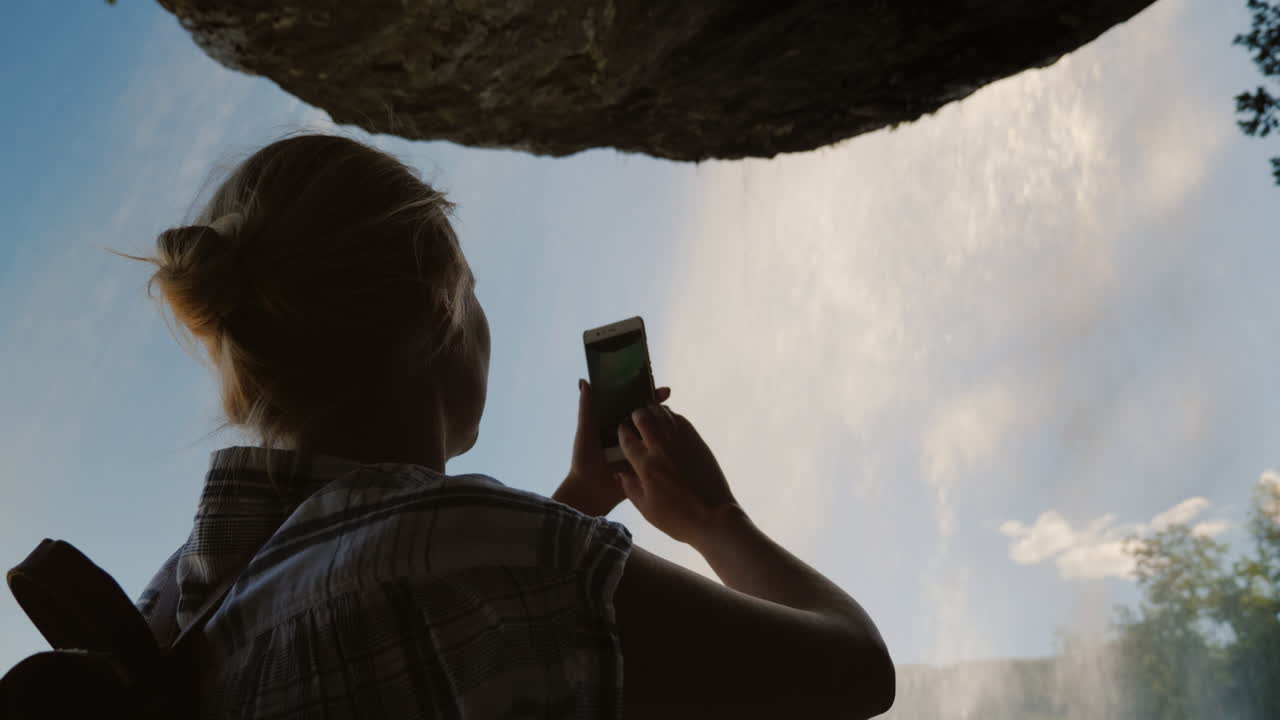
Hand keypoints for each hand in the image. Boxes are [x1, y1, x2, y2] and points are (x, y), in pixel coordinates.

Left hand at [554, 379, 670, 516]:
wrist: (589, 492)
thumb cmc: (584, 459)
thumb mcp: (585, 431)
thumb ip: (586, 408)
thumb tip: (584, 381)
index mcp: (613, 423)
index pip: (632, 403)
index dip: (645, 394)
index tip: (658, 389)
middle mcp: (626, 433)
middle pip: (645, 415)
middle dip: (658, 406)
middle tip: (668, 397)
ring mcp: (636, 448)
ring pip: (653, 431)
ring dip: (664, 423)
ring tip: (674, 416)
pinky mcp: (643, 463)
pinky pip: (656, 451)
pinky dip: (666, 445)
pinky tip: (678, 438)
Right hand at [616, 404, 739, 546]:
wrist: (713, 516)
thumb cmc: (677, 518)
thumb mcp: (646, 510)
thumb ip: (630, 488)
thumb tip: (619, 473)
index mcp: (646, 465)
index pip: (627, 438)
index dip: (622, 431)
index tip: (622, 429)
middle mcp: (661, 448)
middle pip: (644, 417)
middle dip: (636, 415)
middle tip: (635, 418)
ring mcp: (681, 441)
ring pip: (663, 414)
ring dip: (653, 412)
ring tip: (650, 415)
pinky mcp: (697, 441)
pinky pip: (680, 420)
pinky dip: (671, 417)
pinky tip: (668, 422)